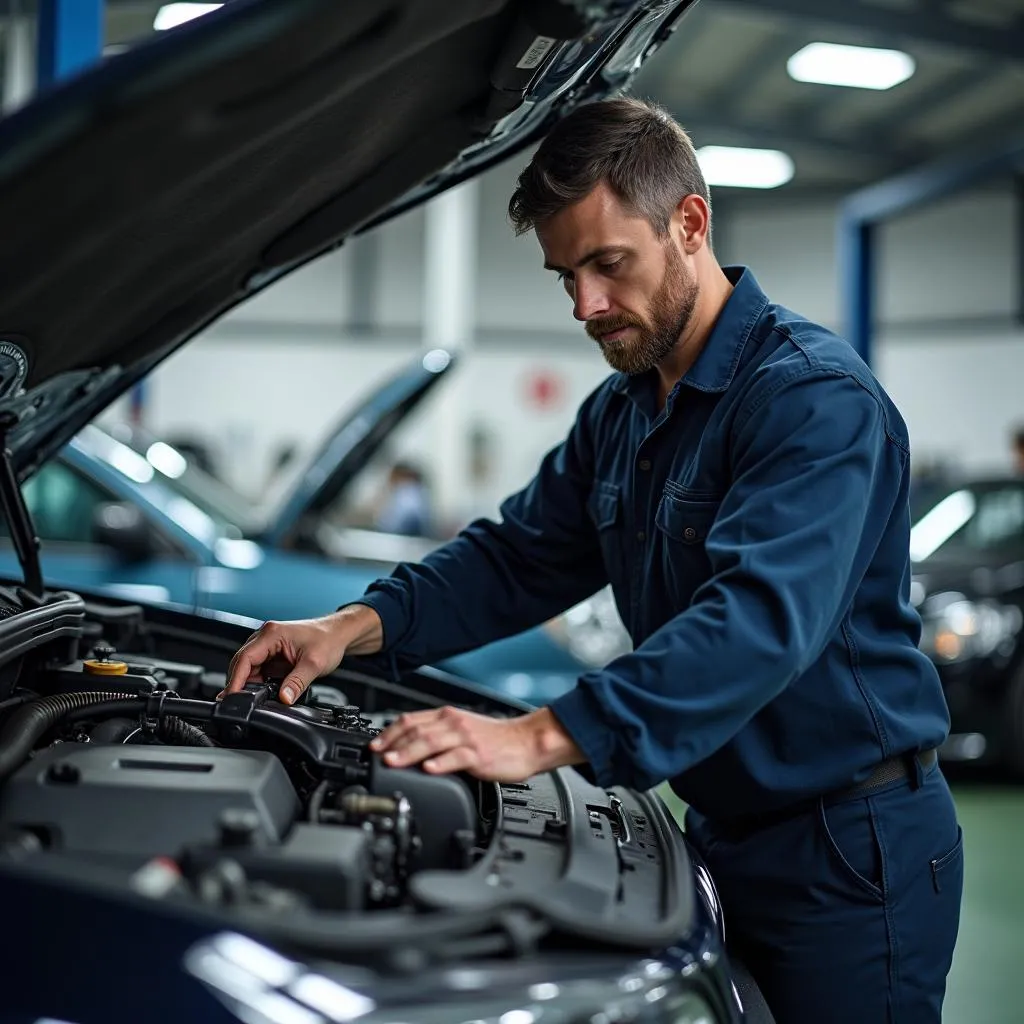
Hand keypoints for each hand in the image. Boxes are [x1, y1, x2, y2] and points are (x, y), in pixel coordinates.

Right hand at [221, 605, 382, 703]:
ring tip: (250, 701)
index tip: (232, 696)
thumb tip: (284, 698)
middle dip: (238, 683)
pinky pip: (258, 669)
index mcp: (272, 634)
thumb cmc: (328, 640)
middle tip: (237, 704)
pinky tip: (260, 693)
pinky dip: (257, 682)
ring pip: (248, 667)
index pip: (245, 658)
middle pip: (242, 662)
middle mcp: (266, 637)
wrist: (338, 634)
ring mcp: (268, 645)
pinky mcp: (273, 653)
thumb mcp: (314, 664)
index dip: (236, 679)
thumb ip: (298, 682)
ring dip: (248, 683)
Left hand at [369, 705, 584, 781]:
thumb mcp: (461, 732)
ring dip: (409, 752)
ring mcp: (466, 738)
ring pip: (431, 741)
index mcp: (447, 717)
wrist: (527, 742)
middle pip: (416, 730)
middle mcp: (454, 723)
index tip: (374, 747)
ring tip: (393, 762)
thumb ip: (437, 737)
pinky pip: (456, 757)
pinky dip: (440, 763)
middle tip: (377, 756)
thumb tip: (407, 750)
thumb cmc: (495, 740)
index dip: (389, 732)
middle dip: (393, 743)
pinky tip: (428, 769)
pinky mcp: (478, 754)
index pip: (411, 720)